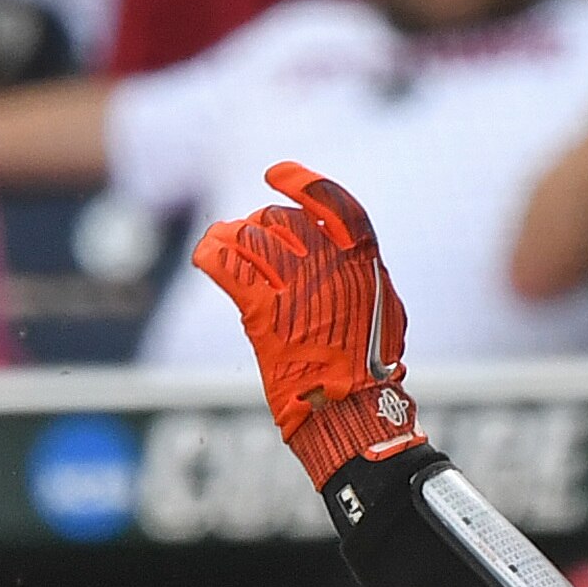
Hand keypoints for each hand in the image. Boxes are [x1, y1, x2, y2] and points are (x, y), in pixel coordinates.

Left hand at [192, 161, 426, 466]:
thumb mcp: (382, 312)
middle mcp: (329, 266)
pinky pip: (226, 264)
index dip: (301, 182)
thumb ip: (362, 277)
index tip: (275, 174)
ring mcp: (296, 287)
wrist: (352, 412)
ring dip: (231, 238)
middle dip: (260, 227)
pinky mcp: (263, 312)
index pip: (331, 203)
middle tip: (249, 240)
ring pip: (249, 238)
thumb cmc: (369, 370)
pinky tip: (205, 255)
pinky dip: (210, 254)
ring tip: (222, 244)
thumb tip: (346, 258)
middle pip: (281, 222)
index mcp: (363, 262)